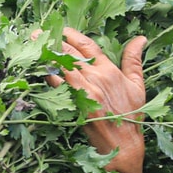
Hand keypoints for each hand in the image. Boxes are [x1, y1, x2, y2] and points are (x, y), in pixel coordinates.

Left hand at [48, 28, 147, 172]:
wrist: (123, 144)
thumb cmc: (130, 116)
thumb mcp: (137, 84)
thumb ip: (134, 59)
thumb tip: (140, 38)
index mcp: (109, 70)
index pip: (88, 46)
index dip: (72, 35)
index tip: (60, 29)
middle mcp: (95, 77)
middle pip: (70, 53)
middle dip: (53, 41)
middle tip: (37, 33)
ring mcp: (84, 90)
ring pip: (61, 66)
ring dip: (45, 55)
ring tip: (31, 46)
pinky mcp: (75, 103)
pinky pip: (57, 85)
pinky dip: (46, 75)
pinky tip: (35, 69)